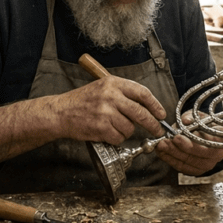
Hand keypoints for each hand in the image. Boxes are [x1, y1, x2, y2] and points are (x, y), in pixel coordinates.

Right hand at [51, 77, 167, 144]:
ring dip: (126, 132)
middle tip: (157, 130)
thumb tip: (148, 107)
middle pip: (141, 112)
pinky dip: (116, 138)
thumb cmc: (82, 101)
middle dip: (152, 124)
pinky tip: (106, 132)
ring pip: (130, 128)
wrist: (61, 112)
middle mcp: (110, 96)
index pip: (142, 93)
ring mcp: (105, 112)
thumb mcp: (103, 88)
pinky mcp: (101, 127)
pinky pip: (119, 138)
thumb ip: (123, 94)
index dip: (155, 105)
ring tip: (114, 127)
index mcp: (113, 83)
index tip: (161, 114)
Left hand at [154, 112, 222, 175]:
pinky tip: (161, 152)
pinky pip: (181, 167)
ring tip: (159, 146)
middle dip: (176, 149)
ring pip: (186, 162)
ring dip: (170, 154)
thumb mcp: (200, 116)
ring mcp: (207, 165)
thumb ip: (193, 117)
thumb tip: (186, 120)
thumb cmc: (203, 124)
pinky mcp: (197, 171)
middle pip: (195, 156)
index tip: (176, 136)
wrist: (207, 135)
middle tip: (163, 142)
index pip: (206, 144)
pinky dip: (170, 160)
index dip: (190, 142)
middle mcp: (216, 156)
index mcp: (221, 140)